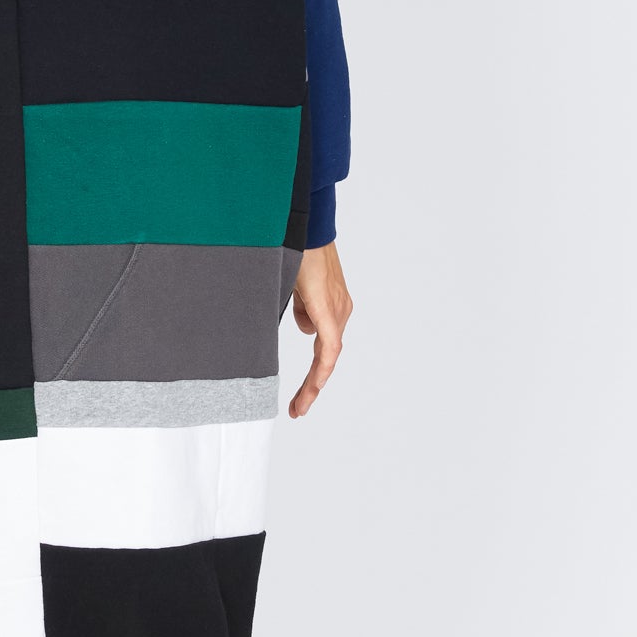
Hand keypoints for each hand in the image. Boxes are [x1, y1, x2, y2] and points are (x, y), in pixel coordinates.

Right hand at [287, 243, 351, 418]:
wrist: (307, 226)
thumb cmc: (299, 251)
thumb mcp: (296, 286)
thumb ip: (302, 309)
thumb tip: (304, 326)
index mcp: (332, 307)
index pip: (325, 350)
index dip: (315, 377)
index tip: (302, 400)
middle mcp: (340, 311)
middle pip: (326, 356)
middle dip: (312, 386)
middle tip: (298, 410)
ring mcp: (338, 310)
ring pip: (326, 351)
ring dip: (312, 377)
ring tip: (299, 393)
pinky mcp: (329, 308)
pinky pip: (329, 345)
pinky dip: (323, 366)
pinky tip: (317, 385)